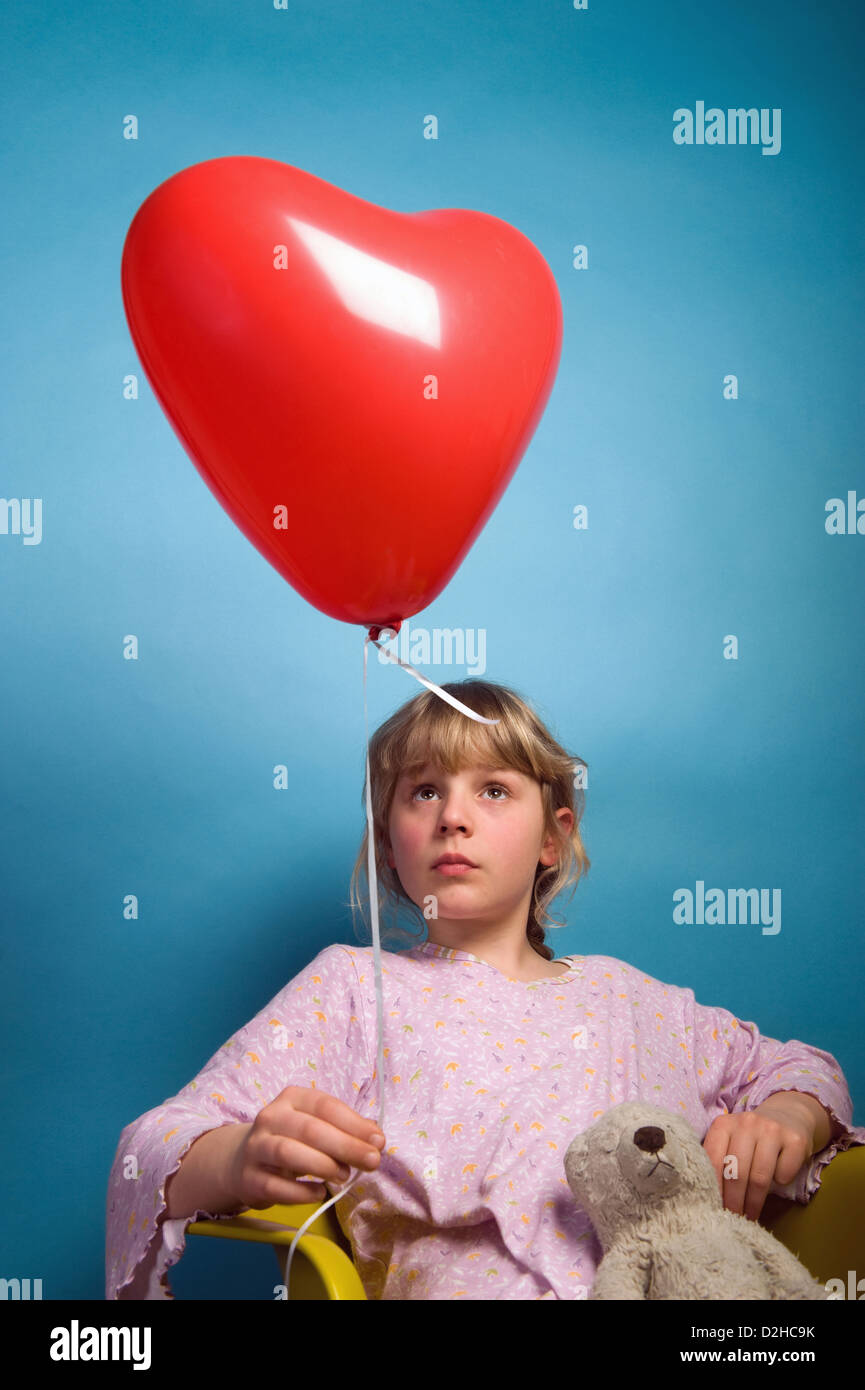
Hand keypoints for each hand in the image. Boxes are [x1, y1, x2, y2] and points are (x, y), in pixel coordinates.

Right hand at [225, 1086, 385, 1210]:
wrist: (243, 1162)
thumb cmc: (290, 1140)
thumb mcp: (316, 1126)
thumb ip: (345, 1129)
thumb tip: (376, 1137)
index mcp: (291, 1098)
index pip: (325, 1106)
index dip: (354, 1124)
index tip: (379, 1141)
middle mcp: (271, 1117)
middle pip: (310, 1129)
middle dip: (346, 1146)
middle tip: (372, 1162)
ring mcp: (256, 1147)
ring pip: (289, 1153)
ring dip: (323, 1165)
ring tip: (344, 1176)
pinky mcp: (248, 1178)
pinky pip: (276, 1186)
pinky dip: (301, 1192)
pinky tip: (319, 1193)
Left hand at [701, 1098, 814, 1221]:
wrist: (788, 1116)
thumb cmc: (752, 1138)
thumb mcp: (731, 1140)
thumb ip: (720, 1160)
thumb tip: (707, 1197)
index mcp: (724, 1123)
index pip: (713, 1160)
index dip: (714, 1188)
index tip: (714, 1208)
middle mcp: (747, 1122)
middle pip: (736, 1172)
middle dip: (733, 1202)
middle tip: (733, 1219)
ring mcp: (772, 1129)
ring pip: (759, 1177)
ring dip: (754, 1202)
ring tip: (750, 1216)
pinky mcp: (795, 1140)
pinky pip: (784, 1173)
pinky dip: (780, 1182)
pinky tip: (777, 1182)